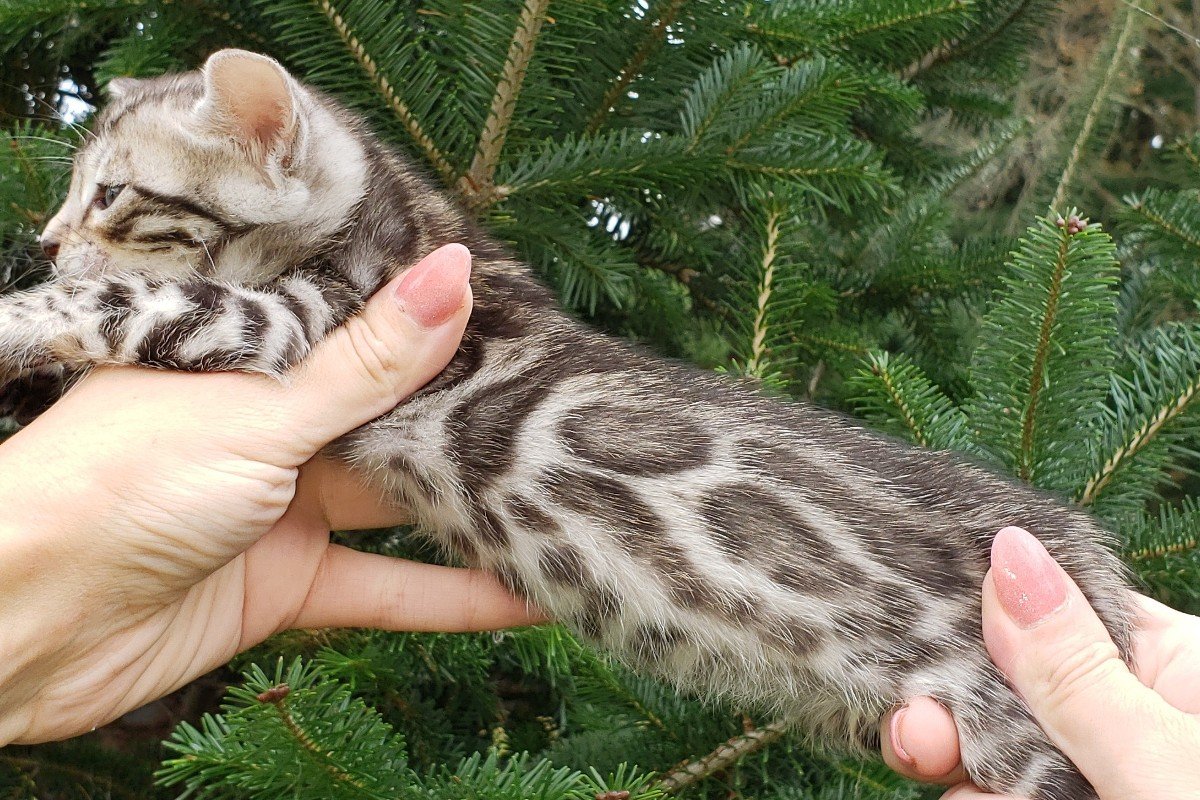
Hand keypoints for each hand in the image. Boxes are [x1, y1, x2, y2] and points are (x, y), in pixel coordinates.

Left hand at [0, 244, 545, 745]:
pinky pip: (383, 586)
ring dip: (469, 509)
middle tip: (565, 407)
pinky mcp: (288, 582)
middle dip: (467, 416)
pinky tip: (523, 598)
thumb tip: (455, 270)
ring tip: (563, 495)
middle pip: (389, 413)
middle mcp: (270, 420)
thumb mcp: (261, 412)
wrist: (24, 624)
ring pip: (395, 503)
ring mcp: (281, 503)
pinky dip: (448, 598)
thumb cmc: (119, 483)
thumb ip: (369, 361)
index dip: (437, 315)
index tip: (524, 313)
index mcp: (249, 352)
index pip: (359, 319)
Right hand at [881, 526, 1199, 798]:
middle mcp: (1131, 707)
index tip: (914, 627)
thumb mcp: (1153, 750)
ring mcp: (1095, 762)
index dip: (976, 613)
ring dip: (954, 756)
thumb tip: (1006, 548)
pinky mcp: (1063, 796)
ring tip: (937, 771)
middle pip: (1008, 677)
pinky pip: (997, 786)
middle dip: (950, 698)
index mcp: (1173, 662)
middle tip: (915, 732)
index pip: (1053, 607)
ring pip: (993, 739)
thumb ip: (1070, 664)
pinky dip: (973, 794)